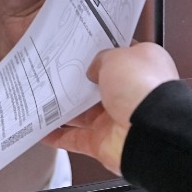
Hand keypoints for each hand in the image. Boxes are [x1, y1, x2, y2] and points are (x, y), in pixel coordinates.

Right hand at [46, 43, 179, 173]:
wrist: (149, 131)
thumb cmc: (143, 89)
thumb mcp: (117, 57)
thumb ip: (101, 60)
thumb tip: (92, 69)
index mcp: (142, 69)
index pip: (119, 58)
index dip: (101, 53)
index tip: (81, 49)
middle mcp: (131, 95)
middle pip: (98, 88)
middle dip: (78, 83)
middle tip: (54, 73)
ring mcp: (115, 120)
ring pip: (83, 114)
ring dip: (64, 109)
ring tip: (42, 97)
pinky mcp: (102, 142)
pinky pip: (75, 140)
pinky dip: (58, 137)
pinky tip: (43, 130)